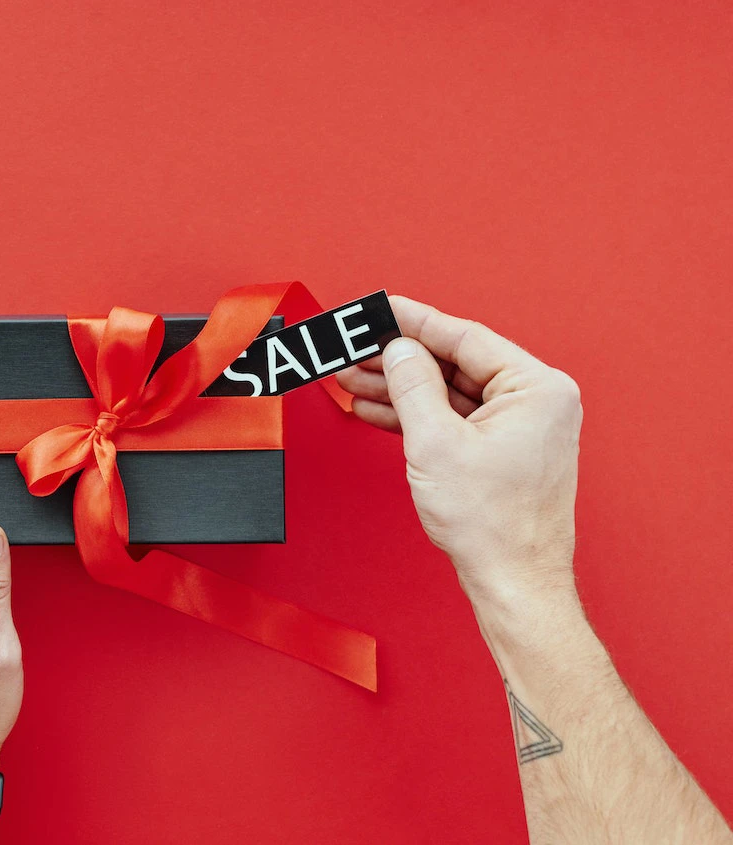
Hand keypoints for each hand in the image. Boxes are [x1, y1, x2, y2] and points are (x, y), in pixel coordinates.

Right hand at [336, 297, 583, 621]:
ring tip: (354, 378)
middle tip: (356, 350)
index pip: (466, 338)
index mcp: (537, 388)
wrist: (513, 581)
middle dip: (399, 360)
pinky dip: (416, 415)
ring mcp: (521, 427)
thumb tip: (399, 348)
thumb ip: (413, 385)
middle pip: (455, 363)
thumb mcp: (436, 443)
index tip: (382, 310)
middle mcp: (537, 402)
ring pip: (449, 392)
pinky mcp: (503, 451)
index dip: (415, 322)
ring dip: (401, 388)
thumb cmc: (493, 524)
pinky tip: (378, 408)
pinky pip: (454, 419)